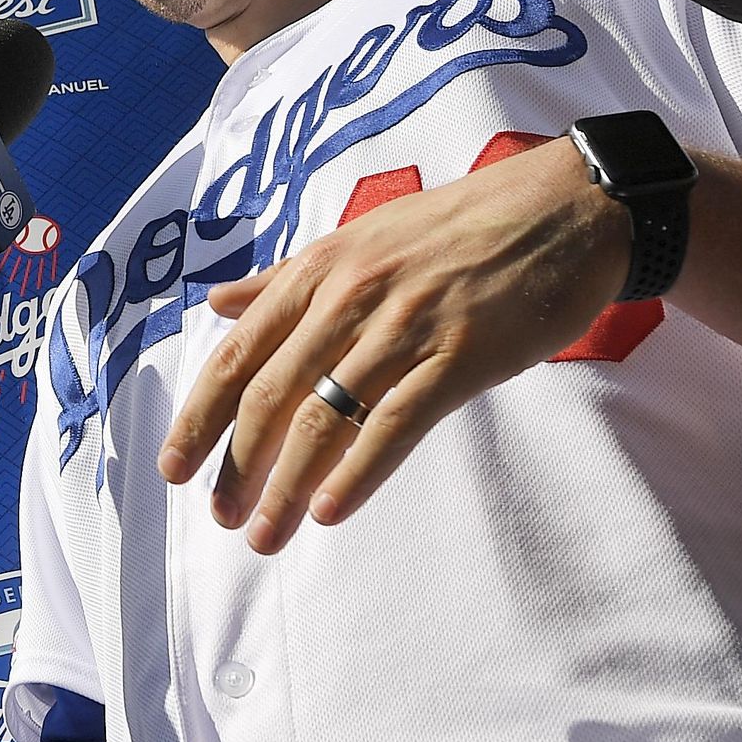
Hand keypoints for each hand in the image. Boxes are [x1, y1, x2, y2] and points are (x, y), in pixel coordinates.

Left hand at [157, 139, 627, 551]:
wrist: (567, 207)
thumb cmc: (460, 226)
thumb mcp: (360, 237)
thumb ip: (285, 279)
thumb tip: (218, 302)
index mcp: (320, 269)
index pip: (240, 353)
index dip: (200, 415)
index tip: (174, 468)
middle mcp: (351, 295)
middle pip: (273, 394)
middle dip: (237, 464)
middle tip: (221, 517)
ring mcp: (407, 324)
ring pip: (326, 415)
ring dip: (287, 484)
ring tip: (265, 534)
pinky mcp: (462, 353)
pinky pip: (396, 421)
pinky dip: (358, 470)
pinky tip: (330, 510)